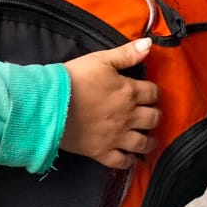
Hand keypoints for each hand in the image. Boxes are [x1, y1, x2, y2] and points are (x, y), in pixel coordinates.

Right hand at [61, 38, 160, 169]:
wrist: (51, 104)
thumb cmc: (76, 78)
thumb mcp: (101, 59)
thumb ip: (127, 53)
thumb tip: (150, 45)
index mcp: (129, 91)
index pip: (153, 93)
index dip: (153, 92)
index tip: (149, 93)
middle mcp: (128, 116)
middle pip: (153, 118)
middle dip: (154, 114)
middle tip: (149, 113)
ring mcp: (116, 137)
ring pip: (143, 143)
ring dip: (149, 140)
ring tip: (148, 138)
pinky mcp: (102, 152)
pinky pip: (123, 162)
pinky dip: (130, 161)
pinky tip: (131, 157)